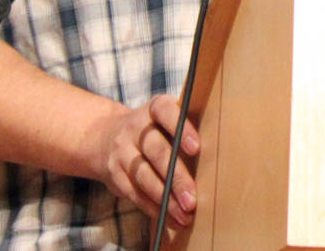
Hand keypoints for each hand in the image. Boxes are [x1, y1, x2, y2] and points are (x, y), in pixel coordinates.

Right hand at [95, 94, 200, 225]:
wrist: (104, 137)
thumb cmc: (153, 129)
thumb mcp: (166, 118)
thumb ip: (186, 130)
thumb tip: (219, 157)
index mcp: (154, 109)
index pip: (166, 112)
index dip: (181, 130)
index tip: (196, 149)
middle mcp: (135, 128)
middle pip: (156, 151)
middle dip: (176, 178)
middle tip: (193, 199)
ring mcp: (122, 151)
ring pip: (144, 176)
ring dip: (165, 199)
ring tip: (184, 214)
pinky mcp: (115, 175)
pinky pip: (134, 193)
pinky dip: (153, 207)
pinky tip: (169, 217)